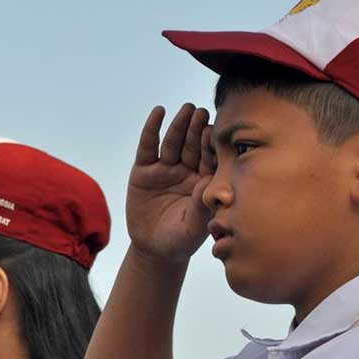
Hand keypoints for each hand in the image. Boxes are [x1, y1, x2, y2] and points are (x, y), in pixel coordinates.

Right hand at [126, 104, 215, 263]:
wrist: (154, 249)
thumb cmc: (181, 240)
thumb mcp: (193, 227)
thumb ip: (201, 205)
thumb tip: (207, 183)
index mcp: (204, 181)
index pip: (209, 158)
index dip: (210, 146)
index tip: (214, 133)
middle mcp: (187, 171)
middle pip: (192, 145)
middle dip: (197, 129)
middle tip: (201, 113)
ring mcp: (166, 169)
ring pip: (173, 142)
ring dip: (180, 125)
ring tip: (186, 109)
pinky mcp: (144, 170)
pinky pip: (148, 147)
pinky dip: (152, 129)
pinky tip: (158, 112)